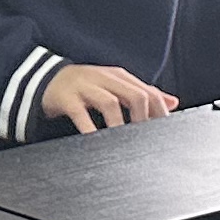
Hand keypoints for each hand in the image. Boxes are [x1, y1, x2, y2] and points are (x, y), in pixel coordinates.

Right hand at [35, 63, 176, 134]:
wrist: (46, 79)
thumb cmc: (86, 87)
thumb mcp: (115, 86)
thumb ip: (142, 94)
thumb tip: (173, 102)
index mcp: (120, 76)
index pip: (148, 91)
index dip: (159, 112)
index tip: (164, 131)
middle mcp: (105, 79)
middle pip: (134, 95)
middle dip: (143, 118)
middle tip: (145, 139)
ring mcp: (85, 87)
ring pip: (110, 103)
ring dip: (120, 124)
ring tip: (124, 142)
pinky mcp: (67, 98)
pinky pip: (80, 113)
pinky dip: (89, 128)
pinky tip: (95, 140)